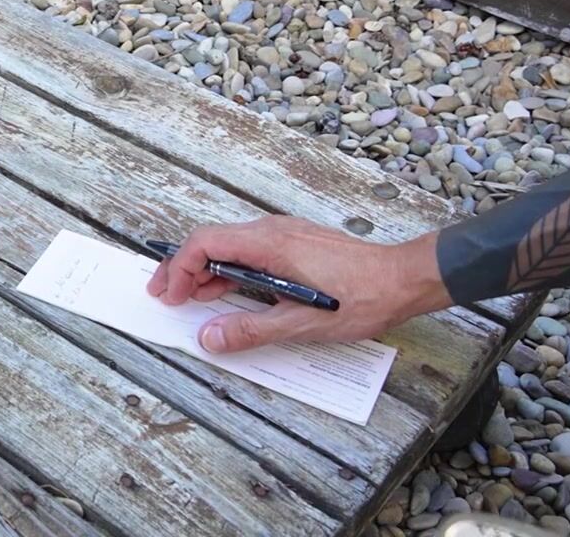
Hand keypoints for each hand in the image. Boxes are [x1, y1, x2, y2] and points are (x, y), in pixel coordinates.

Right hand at [146, 216, 452, 352]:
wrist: (405, 278)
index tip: (170, 296)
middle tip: (164, 295)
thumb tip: (209, 338)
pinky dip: (229, 269)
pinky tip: (228, 292)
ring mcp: (284, 234)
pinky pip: (249, 250)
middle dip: (182, 268)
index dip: (179, 269)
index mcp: (269, 244)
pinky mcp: (295, 243)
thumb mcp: (302, 322)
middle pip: (211, 241)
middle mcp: (272, 231)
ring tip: (191, 300)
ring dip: (206, 271)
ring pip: (229, 246)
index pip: (205, 243)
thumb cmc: (362, 297)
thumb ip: (251, 329)